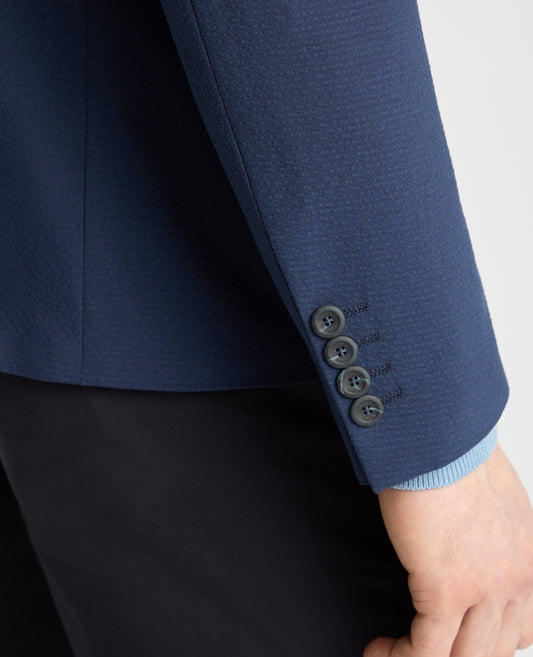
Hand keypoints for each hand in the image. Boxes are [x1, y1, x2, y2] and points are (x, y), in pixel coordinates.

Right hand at [364, 441, 532, 656]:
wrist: (437, 438)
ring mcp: (486, 589)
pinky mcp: (446, 590)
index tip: (452, 634)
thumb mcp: (490, 494)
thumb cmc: (452, 451)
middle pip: (495, 650)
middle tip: (418, 644)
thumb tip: (457, 539)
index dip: (487, 640)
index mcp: (529, 555)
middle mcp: (518, 579)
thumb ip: (487, 528)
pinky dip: (399, 656)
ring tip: (391, 651)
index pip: (525, 627)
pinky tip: (378, 649)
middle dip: (456, 654)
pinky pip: (426, 650)